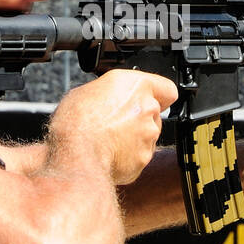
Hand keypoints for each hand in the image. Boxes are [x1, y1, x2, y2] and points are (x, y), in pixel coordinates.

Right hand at [46, 69, 178, 184]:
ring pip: (147, 135)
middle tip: (115, 122)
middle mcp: (148, 108)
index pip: (166, 89)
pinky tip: (109, 153)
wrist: (76, 154)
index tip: (149, 99)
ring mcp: (149, 135)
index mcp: (137, 86)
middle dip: (138, 118)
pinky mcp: (144, 158)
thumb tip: (106, 99)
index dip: (158, 95)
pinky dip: (128, 156)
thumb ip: (108, 93)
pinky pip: (139, 155)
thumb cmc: (76, 122)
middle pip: (153, 113)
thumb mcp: (86, 91)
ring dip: (133, 137)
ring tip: (107, 140)